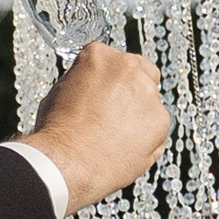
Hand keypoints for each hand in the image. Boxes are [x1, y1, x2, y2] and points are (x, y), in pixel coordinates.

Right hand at [16, 41, 168, 213]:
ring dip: (139, 113)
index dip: (109, 80)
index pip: (113, 60)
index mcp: (100, 56)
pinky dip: (146, 136)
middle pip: (141, 72)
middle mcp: (129, 68)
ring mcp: (148, 93)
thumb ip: (84, 82)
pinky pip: (158, 126)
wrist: (67, 162)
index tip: (104, 93)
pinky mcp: (161, 120)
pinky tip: (125, 147)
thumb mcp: (60, 92)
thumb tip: (92, 88)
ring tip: (115, 136)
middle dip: (131, 89)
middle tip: (114, 112)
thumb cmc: (58, 131)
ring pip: (151, 100)